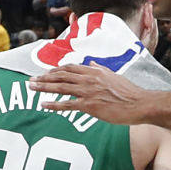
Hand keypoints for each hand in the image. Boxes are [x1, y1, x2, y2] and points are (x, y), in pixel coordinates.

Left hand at [28, 62, 150, 124]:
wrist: (139, 104)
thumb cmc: (129, 92)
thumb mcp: (114, 75)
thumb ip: (100, 69)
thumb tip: (91, 63)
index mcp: (95, 71)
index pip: (70, 68)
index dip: (56, 70)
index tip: (46, 73)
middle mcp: (89, 79)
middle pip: (61, 76)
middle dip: (44, 77)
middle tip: (31, 80)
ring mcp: (88, 92)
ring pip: (61, 87)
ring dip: (44, 87)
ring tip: (32, 88)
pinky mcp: (90, 106)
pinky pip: (68, 105)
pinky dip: (54, 104)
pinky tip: (43, 105)